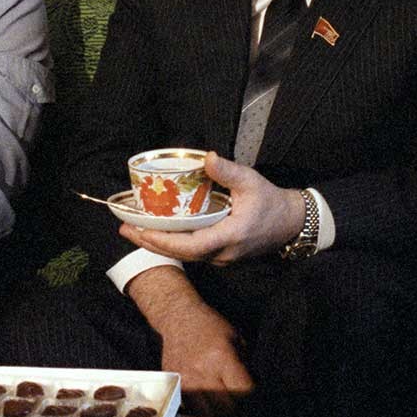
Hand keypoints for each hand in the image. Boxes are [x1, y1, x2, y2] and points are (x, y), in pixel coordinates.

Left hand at [119, 153, 303, 264]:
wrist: (291, 222)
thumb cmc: (271, 201)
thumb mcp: (252, 181)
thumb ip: (228, 171)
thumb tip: (208, 158)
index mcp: (230, 236)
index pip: (192, 245)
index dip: (165, 240)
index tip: (142, 230)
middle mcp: (223, 253)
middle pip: (181, 254)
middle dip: (151, 243)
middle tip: (124, 228)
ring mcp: (222, 258)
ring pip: (185, 255)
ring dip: (159, 244)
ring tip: (134, 230)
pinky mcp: (221, 256)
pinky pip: (192, 253)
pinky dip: (172, 244)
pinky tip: (157, 232)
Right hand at [145, 291, 253, 415]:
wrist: (178, 317)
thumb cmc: (209, 326)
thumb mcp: (236, 338)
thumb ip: (245, 365)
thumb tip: (254, 393)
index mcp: (222, 358)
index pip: (243, 392)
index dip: (253, 400)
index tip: (256, 401)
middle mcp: (202, 372)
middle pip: (225, 410)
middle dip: (237, 413)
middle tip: (243, 412)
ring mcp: (185, 381)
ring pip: (206, 415)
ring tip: (225, 413)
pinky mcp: (174, 386)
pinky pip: (189, 411)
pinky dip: (199, 413)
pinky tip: (207, 408)